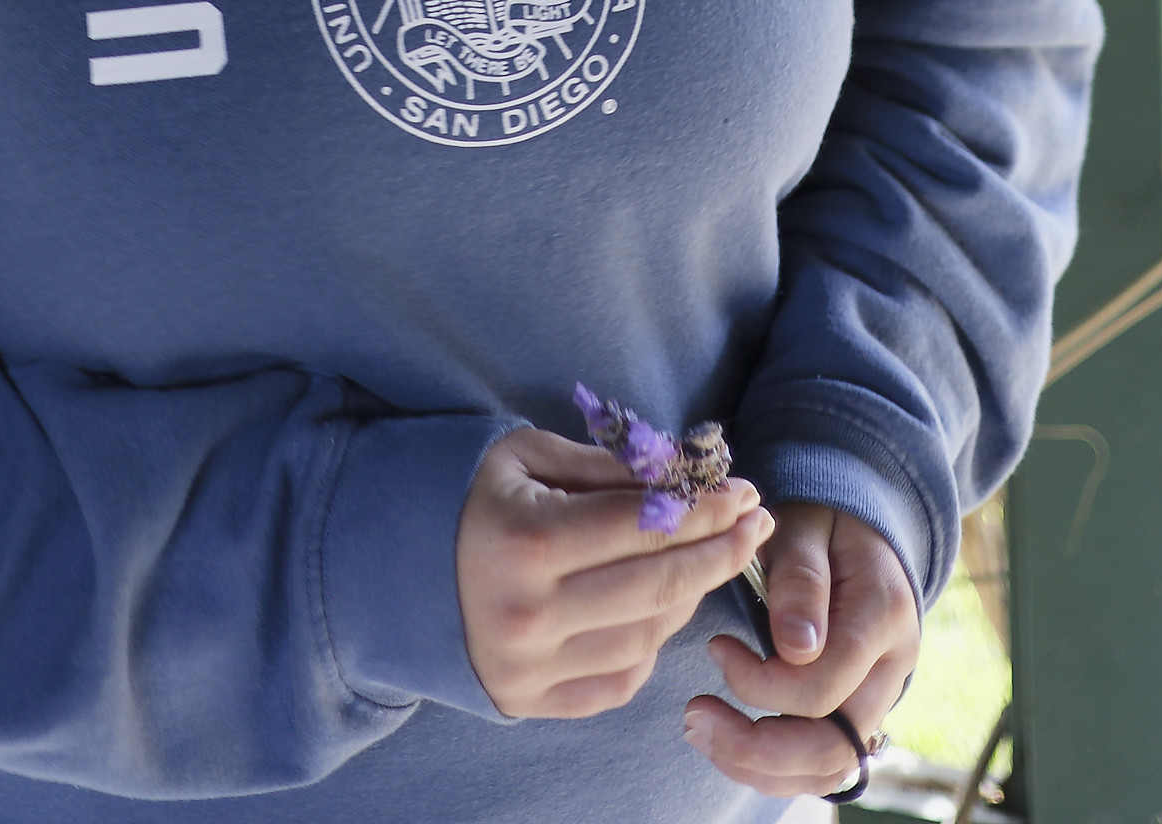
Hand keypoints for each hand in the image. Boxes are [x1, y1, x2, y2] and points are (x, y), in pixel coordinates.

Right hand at [455, 426, 775, 720]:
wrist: (403, 577)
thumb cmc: (476, 501)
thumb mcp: (525, 458)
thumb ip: (602, 468)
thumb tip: (684, 478)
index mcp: (525, 543)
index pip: (640, 527)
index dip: (703, 510)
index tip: (746, 492)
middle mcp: (531, 614)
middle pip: (656, 586)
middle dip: (720, 551)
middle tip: (758, 524)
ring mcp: (534, 668)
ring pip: (649, 635)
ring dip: (694, 593)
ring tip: (715, 556)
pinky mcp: (536, 702)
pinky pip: (623, 676)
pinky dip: (655, 641)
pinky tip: (666, 605)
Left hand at [685, 502, 919, 798]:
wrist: (852, 524)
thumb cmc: (819, 519)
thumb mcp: (803, 528)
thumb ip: (801, 581)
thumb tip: (796, 649)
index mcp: (883, 616)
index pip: (825, 684)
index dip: (761, 681)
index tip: (715, 645)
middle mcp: (892, 670)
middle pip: (832, 746)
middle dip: (756, 746)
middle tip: (694, 717)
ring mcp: (878, 698)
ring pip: (828, 769)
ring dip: (758, 766)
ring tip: (701, 732)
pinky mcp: (856, 714)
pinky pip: (820, 764)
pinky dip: (772, 767)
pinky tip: (726, 744)